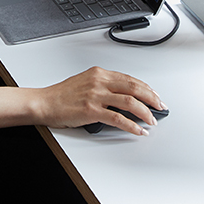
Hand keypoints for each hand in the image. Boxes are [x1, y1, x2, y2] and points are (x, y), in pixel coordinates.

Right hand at [36, 66, 165, 135]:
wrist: (44, 102)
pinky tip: (138, 130)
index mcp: (99, 73)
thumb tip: (122, 96)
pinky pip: (118, 118)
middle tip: (160, 107)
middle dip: (151, 98)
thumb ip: (103, 86)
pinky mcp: (91, 110)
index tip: (154, 95)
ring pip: (130, 102)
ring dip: (145, 112)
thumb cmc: (61, 95)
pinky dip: (132, 125)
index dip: (145, 88)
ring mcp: (96, 95)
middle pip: (134, 87)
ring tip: (152, 120)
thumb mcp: (84, 82)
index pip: (129, 79)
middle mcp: (99, 81)